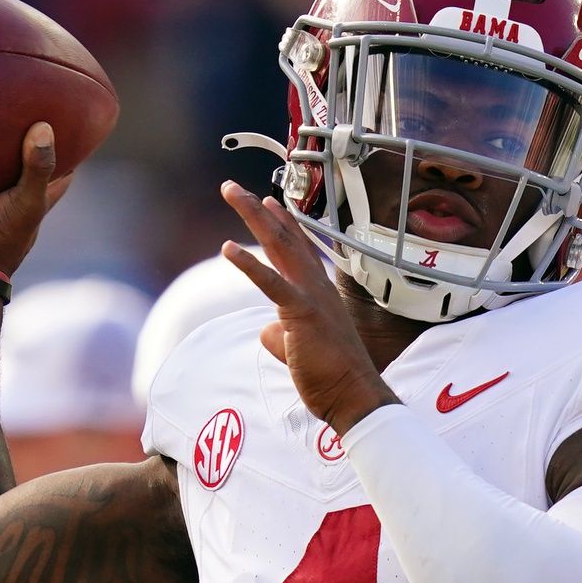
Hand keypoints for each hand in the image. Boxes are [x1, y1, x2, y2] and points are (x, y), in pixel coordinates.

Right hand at [0, 122, 73, 275]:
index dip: (63, 145)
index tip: (65, 116)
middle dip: (11, 134)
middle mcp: (0, 191)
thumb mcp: (26, 203)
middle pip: (10, 158)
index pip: (55, 167)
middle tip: (10, 98)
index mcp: (28, 194)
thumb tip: (44, 127)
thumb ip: (38, 169)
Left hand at [221, 181, 397, 432]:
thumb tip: (266, 331)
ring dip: (253, 217)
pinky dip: (249, 264)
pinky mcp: (301, 313)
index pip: (300, 250)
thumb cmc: (332, 377)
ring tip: (232, 192)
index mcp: (320, 293)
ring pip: (279, 247)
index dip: (284, 223)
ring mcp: (311, 296)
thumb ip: (281, 336)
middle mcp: (317, 286)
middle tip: (233, 187)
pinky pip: (272, 284)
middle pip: (284, 238)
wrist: (355, 395)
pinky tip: (227, 247)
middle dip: (259, 210)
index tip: (269, 201)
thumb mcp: (300, 351)